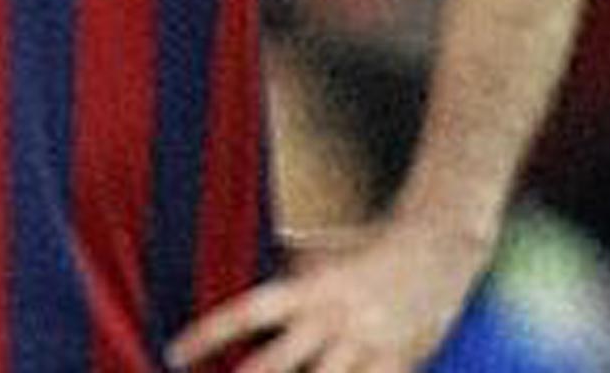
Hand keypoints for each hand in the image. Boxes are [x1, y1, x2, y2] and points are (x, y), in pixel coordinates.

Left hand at [166, 219, 490, 371]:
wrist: (435, 248)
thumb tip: (227, 250)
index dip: (208, 335)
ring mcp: (366, 346)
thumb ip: (278, 261)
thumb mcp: (316, 254)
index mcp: (305, 290)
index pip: (245, 314)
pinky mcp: (399, 365)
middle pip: (278, 363)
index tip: (175, 353)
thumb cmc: (363, 250)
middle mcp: (331, 320)